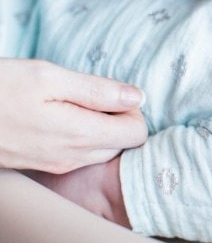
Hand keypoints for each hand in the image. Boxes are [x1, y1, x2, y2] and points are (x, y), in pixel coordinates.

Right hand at [0, 59, 147, 172]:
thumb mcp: (47, 77)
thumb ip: (97, 90)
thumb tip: (137, 98)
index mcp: (79, 135)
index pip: (137, 134)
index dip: (133, 110)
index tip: (113, 94)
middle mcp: (72, 157)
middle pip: (122, 143)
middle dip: (118, 119)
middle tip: (92, 96)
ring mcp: (56, 164)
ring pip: (101, 150)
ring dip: (99, 127)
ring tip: (73, 103)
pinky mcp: (42, 164)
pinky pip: (78, 154)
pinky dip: (80, 135)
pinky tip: (60, 115)